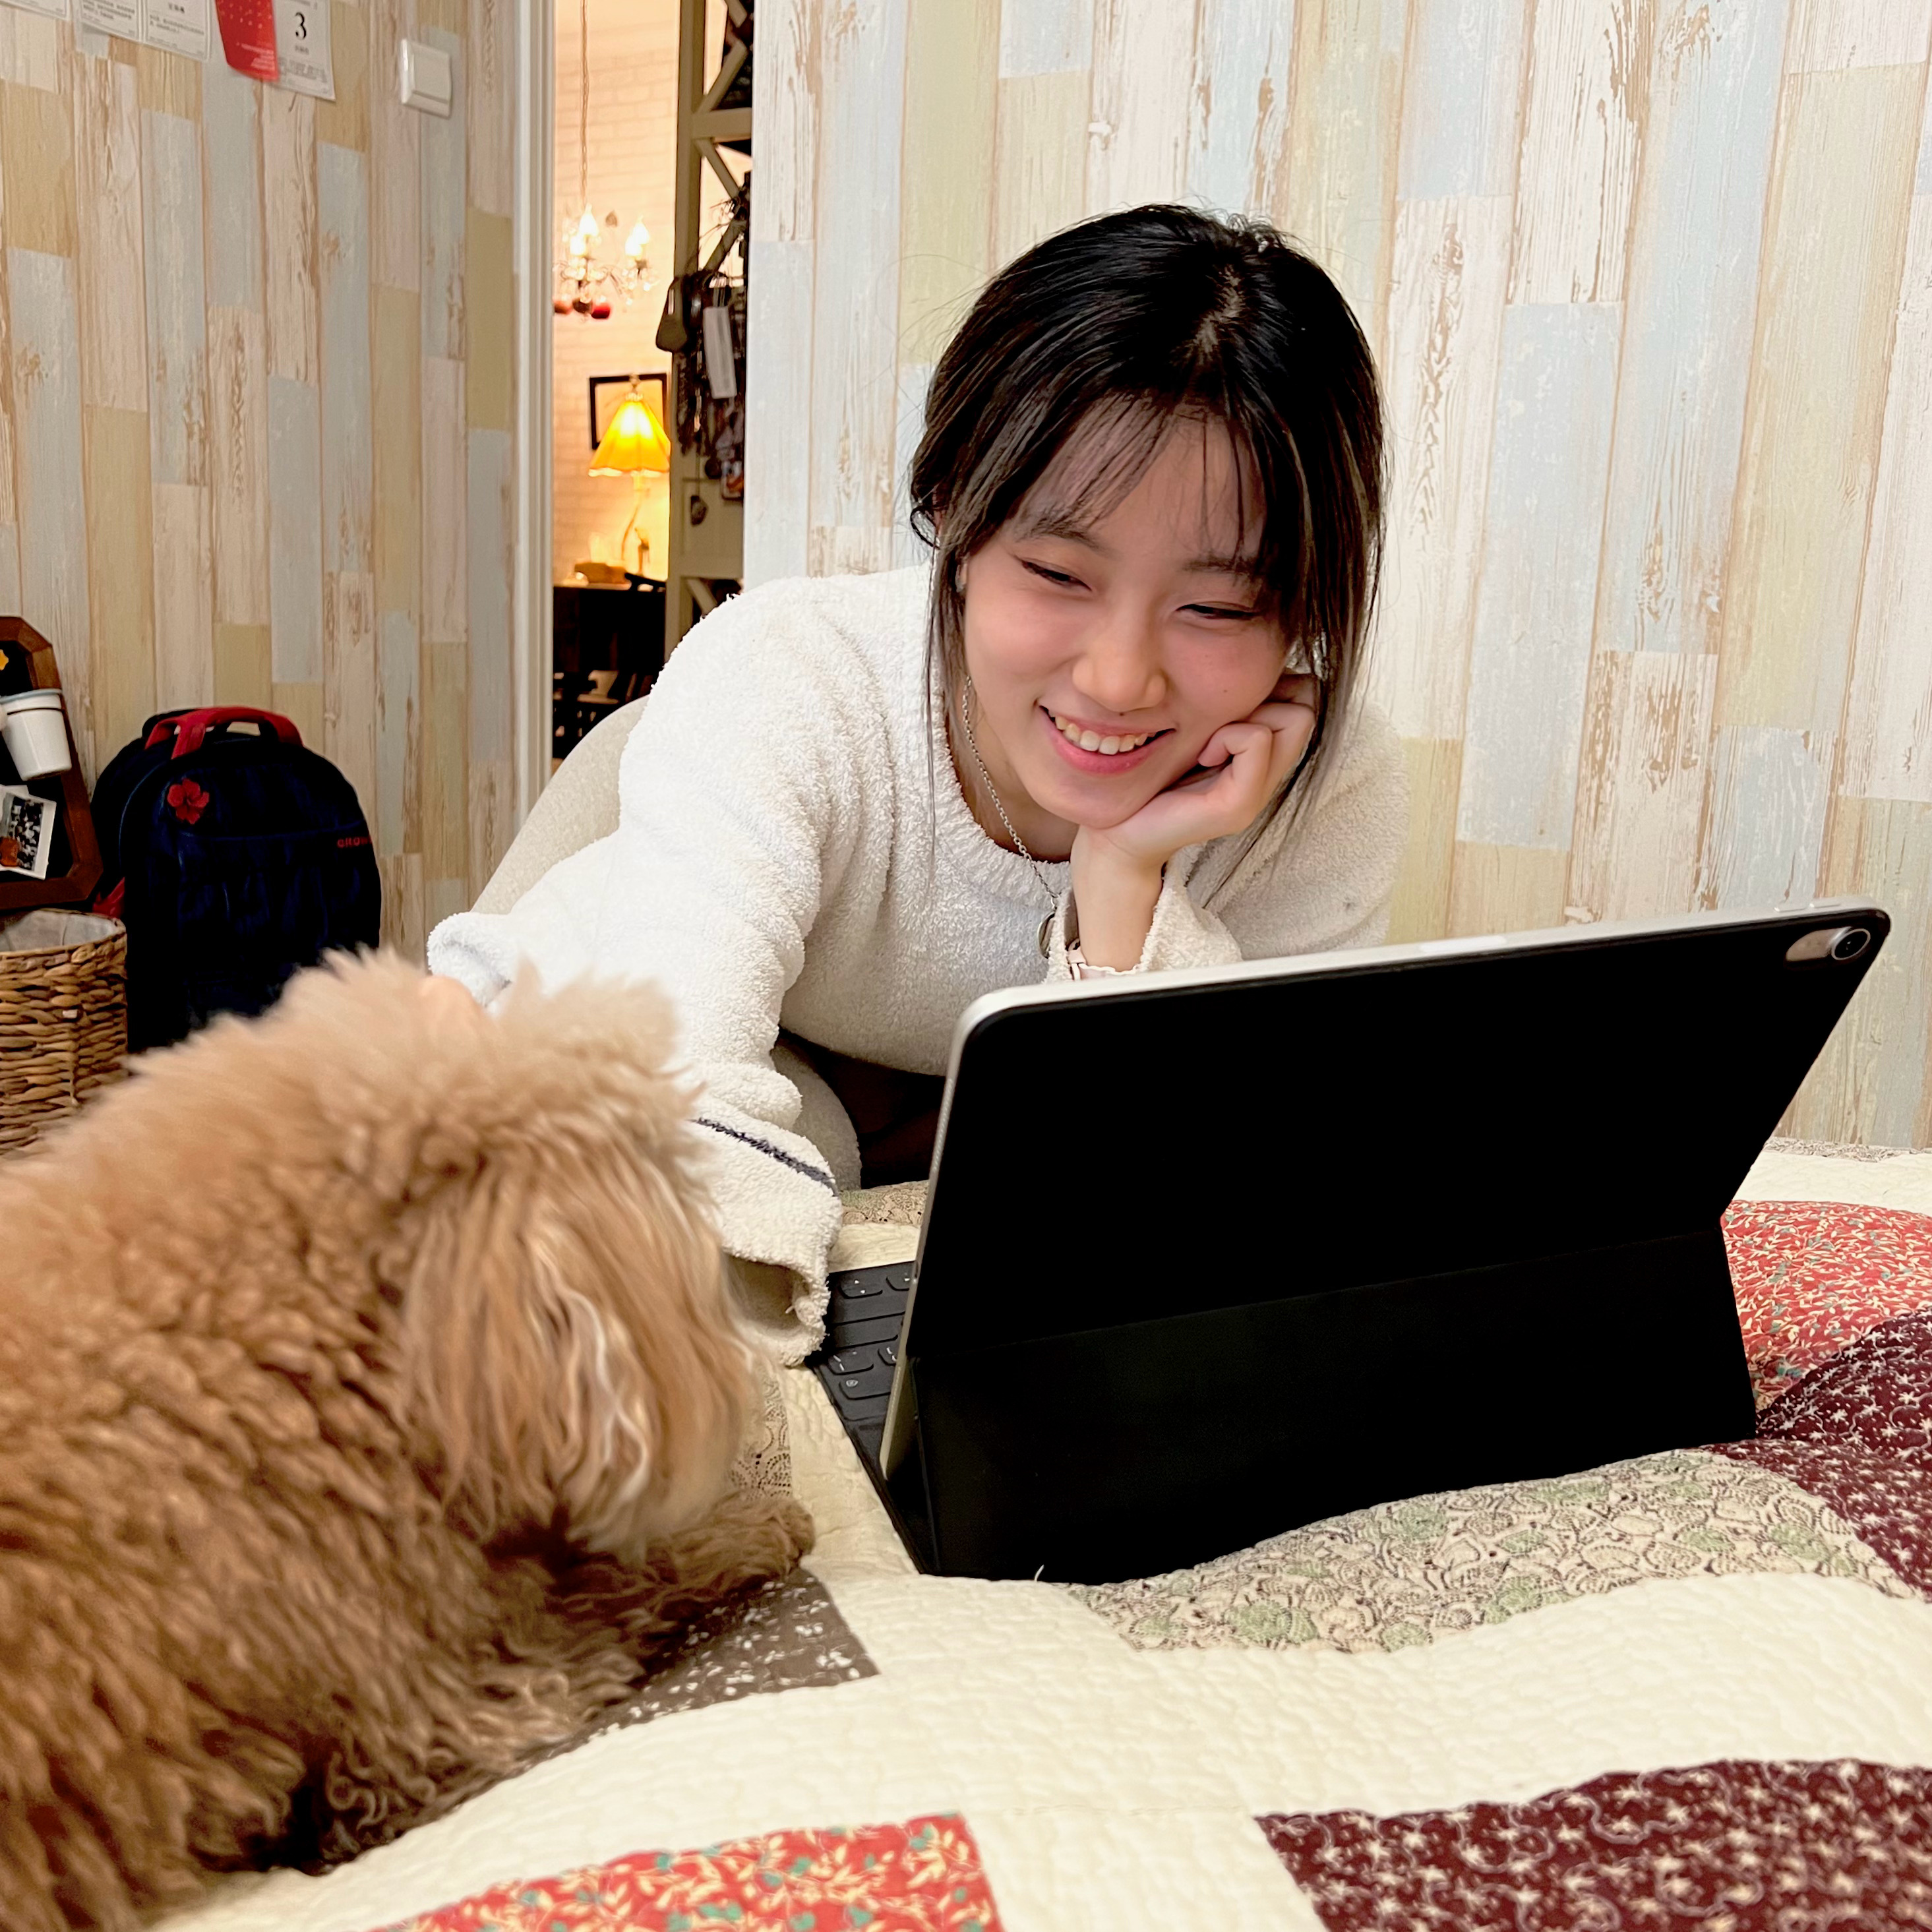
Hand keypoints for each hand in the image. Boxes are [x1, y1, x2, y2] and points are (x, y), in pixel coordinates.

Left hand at [1068, 673, 1319, 968]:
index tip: (1226, 705)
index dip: (1273, 683)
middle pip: (1308, 702)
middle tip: (1219, 723)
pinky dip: (1228, 737)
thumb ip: (1223, 705)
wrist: (1120, 834)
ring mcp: (1260, 793)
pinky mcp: (1239, 806)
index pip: (1306, 692)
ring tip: (1208, 743)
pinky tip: (1202, 756)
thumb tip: (1244, 659)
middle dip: (1267, 697)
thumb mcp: (1193, 728)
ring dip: (1247, 716)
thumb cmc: (1150, 775)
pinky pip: (1256, 739)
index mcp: (1262, 754)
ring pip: (1296, 717)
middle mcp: (1270, 774)